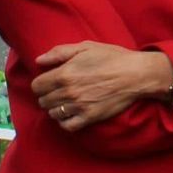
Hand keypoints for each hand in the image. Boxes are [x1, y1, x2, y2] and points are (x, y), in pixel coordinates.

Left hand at [32, 41, 172, 131]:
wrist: (136, 74)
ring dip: (56, 108)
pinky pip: (67, 125)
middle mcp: (68, 92)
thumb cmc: (112, 57)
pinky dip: (65, 121)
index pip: (36, 86)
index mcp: (64, 73)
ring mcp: (79, 106)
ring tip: (65, 102)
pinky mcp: (90, 117)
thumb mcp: (86, 47)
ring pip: (53, 113)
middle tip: (58, 91)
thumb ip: (59, 52)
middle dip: (47, 95)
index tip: (49, 82)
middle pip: (43, 101)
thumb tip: (39, 60)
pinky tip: (70, 114)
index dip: (41, 83)